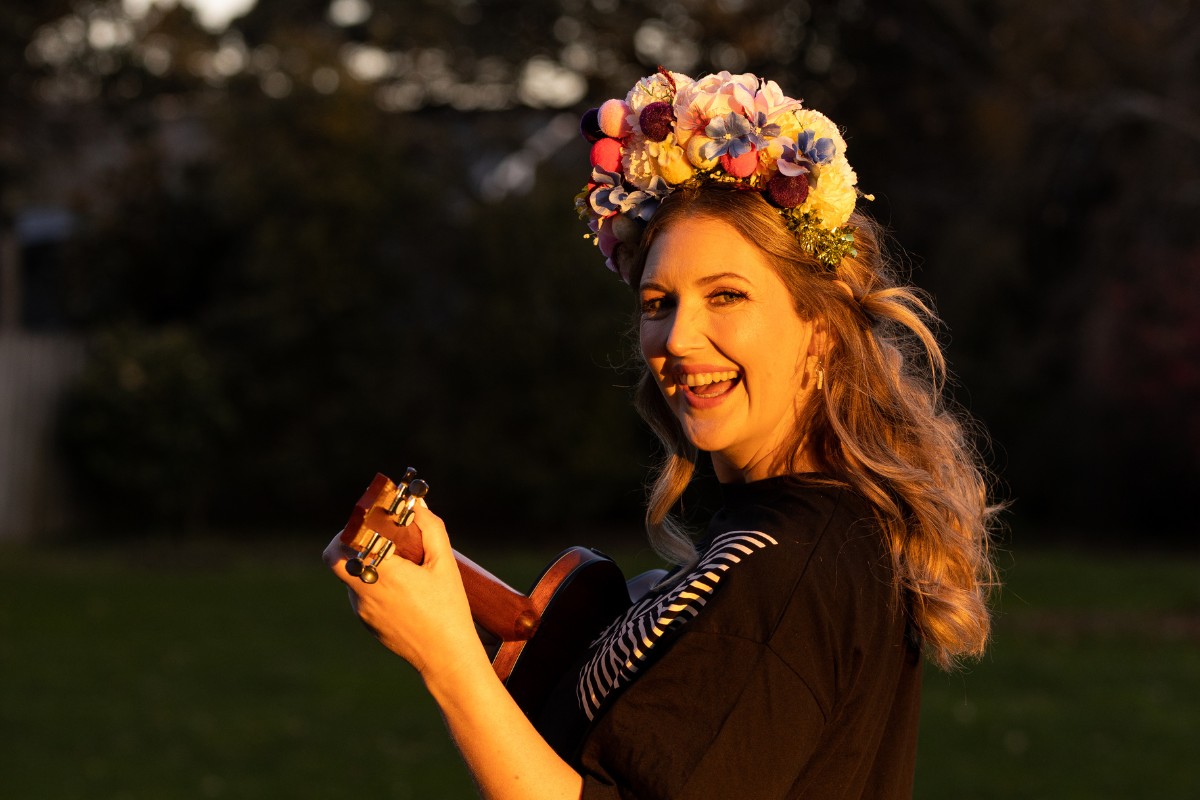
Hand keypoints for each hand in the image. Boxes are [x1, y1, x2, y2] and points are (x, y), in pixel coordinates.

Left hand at [323, 505, 483, 677]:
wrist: (446, 656)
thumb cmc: (448, 608)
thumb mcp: (444, 564)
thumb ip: (430, 529)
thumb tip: (417, 506)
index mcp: (382, 575)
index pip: (342, 545)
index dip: (350, 528)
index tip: (370, 519)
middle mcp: (365, 593)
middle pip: (335, 559)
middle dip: (347, 542)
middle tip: (373, 534)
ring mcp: (362, 611)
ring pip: (350, 576)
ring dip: (364, 563)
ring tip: (397, 563)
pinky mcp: (367, 623)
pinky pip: (360, 594)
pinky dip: (373, 583)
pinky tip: (401, 588)